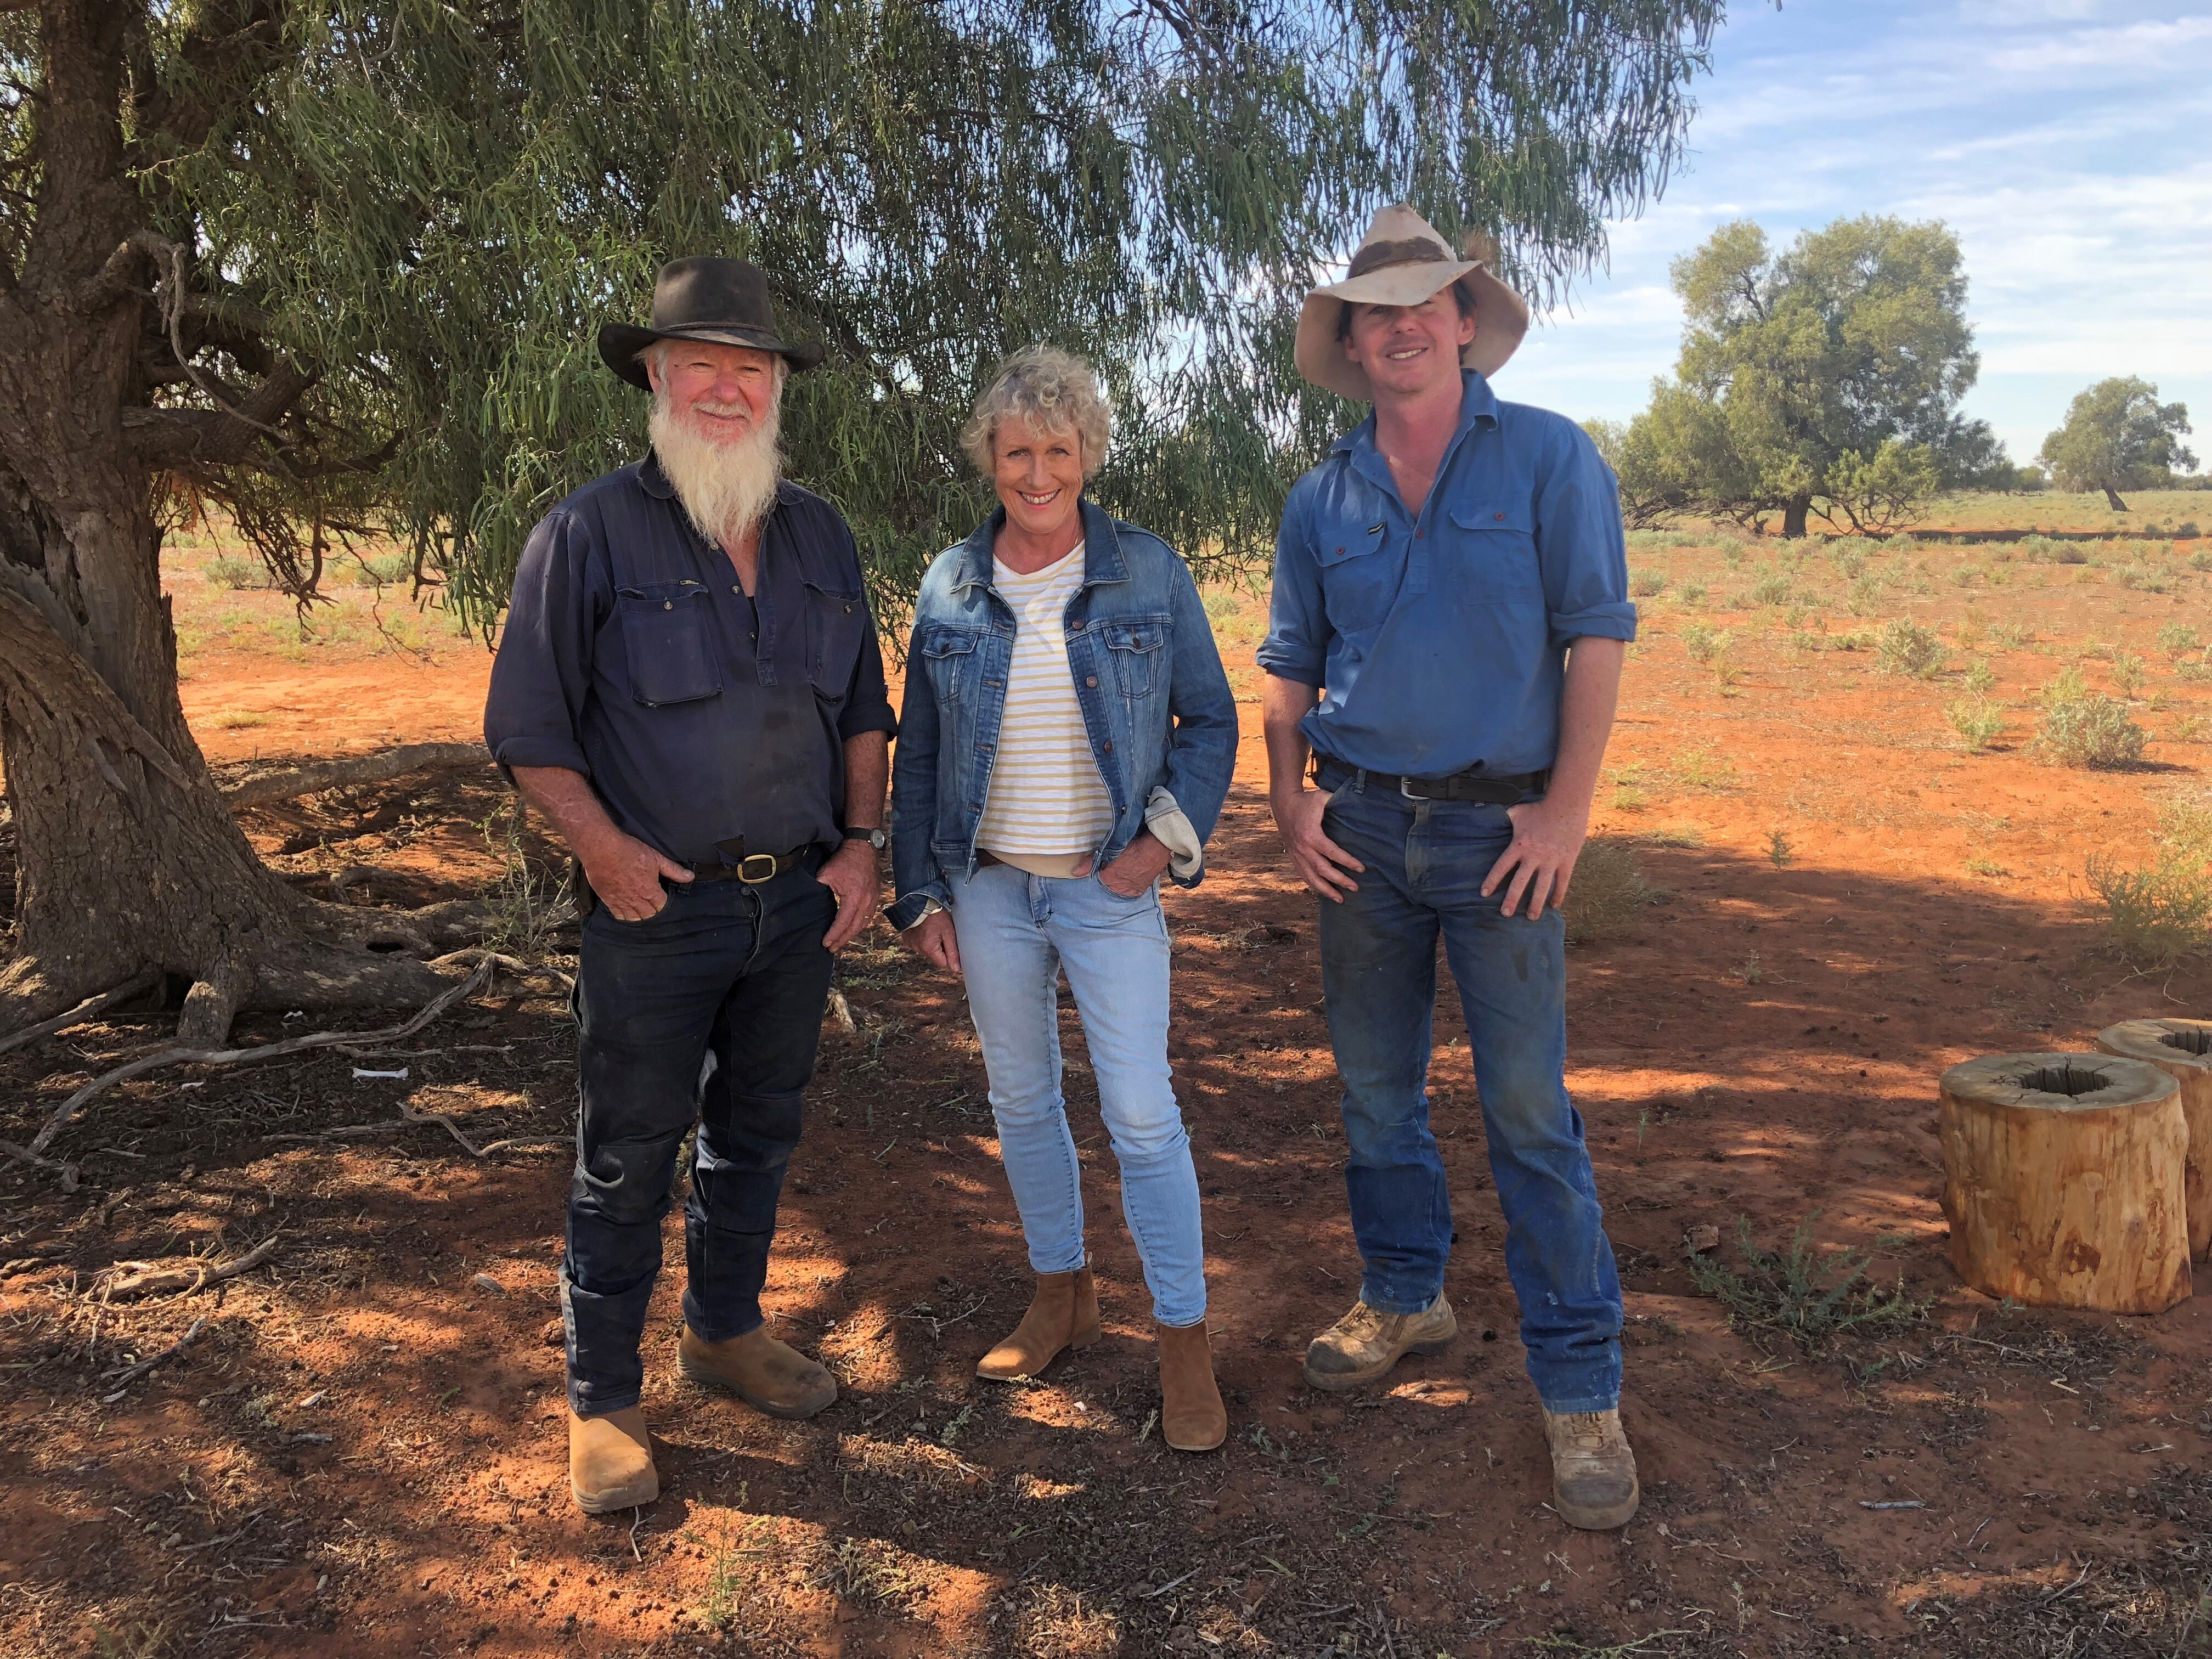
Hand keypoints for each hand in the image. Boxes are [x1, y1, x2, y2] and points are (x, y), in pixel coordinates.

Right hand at [579, 829, 693, 921]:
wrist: (602, 848)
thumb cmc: (629, 850)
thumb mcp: (656, 858)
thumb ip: (673, 871)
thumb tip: (690, 877)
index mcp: (650, 890)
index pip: (661, 906)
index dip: (663, 902)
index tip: (662, 897)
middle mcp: (636, 900)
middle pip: (648, 914)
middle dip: (653, 911)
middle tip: (653, 904)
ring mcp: (621, 901)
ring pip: (634, 918)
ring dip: (639, 915)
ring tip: (642, 910)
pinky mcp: (608, 899)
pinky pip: (618, 915)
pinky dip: (624, 916)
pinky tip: (627, 911)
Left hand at [815, 840, 881, 951]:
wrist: (863, 846)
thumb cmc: (844, 859)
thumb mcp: (826, 874)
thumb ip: (818, 889)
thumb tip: (811, 902)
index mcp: (854, 898)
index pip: (843, 923)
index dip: (833, 934)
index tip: (825, 943)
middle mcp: (866, 902)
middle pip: (854, 928)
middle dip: (842, 939)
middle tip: (831, 948)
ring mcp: (873, 900)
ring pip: (863, 924)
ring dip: (851, 934)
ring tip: (841, 940)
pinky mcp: (875, 896)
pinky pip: (869, 916)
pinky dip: (860, 925)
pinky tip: (853, 928)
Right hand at [902, 909, 960, 972]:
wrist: (919, 901)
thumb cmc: (936, 916)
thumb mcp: (949, 932)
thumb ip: (953, 952)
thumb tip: (956, 969)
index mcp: (928, 949)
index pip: (943, 963)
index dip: (949, 954)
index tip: (950, 942)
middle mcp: (917, 949)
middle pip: (935, 956)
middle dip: (940, 947)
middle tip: (942, 932)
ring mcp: (911, 944)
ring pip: (926, 950)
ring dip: (931, 943)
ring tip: (933, 929)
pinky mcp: (907, 939)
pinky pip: (918, 944)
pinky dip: (923, 939)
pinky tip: (925, 928)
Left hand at [1076, 829, 1172, 896]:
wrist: (1155, 849)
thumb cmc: (1131, 846)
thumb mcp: (1108, 850)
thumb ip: (1089, 863)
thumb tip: (1074, 873)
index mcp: (1107, 879)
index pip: (1095, 879)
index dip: (1098, 872)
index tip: (1102, 866)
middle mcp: (1118, 889)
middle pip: (1106, 886)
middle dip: (1107, 878)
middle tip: (1114, 867)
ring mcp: (1129, 891)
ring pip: (1117, 888)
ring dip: (1117, 882)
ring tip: (1122, 871)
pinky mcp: (1139, 891)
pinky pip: (1129, 890)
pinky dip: (1127, 884)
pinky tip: (1129, 876)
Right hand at [1271, 786, 1361, 900]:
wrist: (1283, 804)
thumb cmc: (1305, 801)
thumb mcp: (1321, 797)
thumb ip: (1337, 801)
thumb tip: (1356, 804)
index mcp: (1311, 835)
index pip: (1332, 853)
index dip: (1348, 862)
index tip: (1361, 869)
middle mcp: (1303, 848)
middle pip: (1323, 870)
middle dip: (1340, 880)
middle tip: (1355, 887)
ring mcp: (1296, 854)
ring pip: (1311, 878)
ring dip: (1326, 890)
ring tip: (1340, 899)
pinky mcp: (1293, 857)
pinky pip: (1303, 875)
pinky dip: (1314, 885)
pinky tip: (1324, 892)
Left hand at [1481, 795, 1589, 918]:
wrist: (1567, 805)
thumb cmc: (1539, 809)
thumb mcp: (1516, 813)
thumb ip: (1503, 819)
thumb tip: (1485, 814)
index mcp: (1519, 846)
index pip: (1501, 867)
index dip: (1492, 881)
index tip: (1484, 894)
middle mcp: (1534, 856)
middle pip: (1520, 883)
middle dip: (1511, 900)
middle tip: (1505, 914)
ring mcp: (1551, 861)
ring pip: (1542, 888)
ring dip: (1536, 905)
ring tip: (1530, 918)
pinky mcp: (1567, 862)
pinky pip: (1562, 883)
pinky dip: (1558, 895)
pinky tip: (1554, 906)